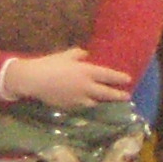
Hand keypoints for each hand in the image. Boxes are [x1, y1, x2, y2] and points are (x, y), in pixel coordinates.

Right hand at [6, 47, 135, 110]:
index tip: (128, 79)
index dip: (119, 78)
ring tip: (106, 101)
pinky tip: (88, 104)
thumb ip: (78, 54)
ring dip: (102, 101)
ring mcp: (78, 98)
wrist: (34, 80)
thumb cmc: (50, 64)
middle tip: (126, 96)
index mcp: (87, 71)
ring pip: (95, 102)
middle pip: (106, 93)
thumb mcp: (65, 55)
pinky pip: (83, 107)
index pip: (108, 76)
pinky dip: (87, 105)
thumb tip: (86, 54)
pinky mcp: (70, 106)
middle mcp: (86, 87)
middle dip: (118, 95)